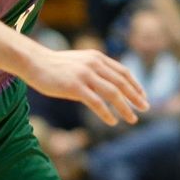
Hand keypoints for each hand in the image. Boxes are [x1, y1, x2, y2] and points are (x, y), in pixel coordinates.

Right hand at [25, 49, 147, 126]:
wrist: (34, 62)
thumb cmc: (55, 66)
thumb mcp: (79, 63)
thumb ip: (94, 70)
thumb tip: (107, 87)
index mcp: (97, 58)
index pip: (123, 72)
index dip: (135, 85)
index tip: (143, 96)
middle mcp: (94, 64)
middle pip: (122, 83)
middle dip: (136, 97)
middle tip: (146, 108)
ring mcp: (85, 75)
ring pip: (113, 94)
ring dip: (125, 108)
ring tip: (132, 119)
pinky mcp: (75, 87)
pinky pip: (96, 103)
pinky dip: (107, 114)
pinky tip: (112, 122)